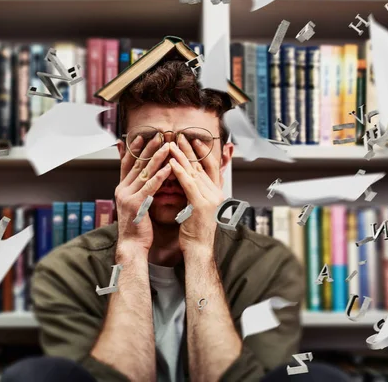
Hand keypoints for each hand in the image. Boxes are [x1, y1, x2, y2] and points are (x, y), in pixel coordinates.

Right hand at [115, 135, 170, 255]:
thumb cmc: (137, 227)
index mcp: (121, 188)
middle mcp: (122, 189)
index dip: (134, 150)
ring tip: (166, 146)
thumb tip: (146, 180)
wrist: (132, 245)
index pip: (127, 164)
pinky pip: (151, 186)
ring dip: (157, 158)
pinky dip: (160, 176)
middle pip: (136, 164)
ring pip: (144, 172)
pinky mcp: (136, 203)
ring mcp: (128, 195)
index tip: (141, 137)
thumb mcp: (135, 205)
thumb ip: (139, 191)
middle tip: (158, 135)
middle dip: (148, 148)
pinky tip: (169, 167)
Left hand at [168, 138, 224, 256]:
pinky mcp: (200, 204)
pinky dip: (179, 171)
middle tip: (180, 136)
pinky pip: (188, 184)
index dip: (202, 153)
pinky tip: (171, 162)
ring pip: (194, 172)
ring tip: (172, 145)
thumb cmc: (197, 233)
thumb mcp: (200, 210)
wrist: (201, 250)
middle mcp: (216, 193)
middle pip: (201, 166)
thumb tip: (190, 184)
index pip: (210, 168)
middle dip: (189, 150)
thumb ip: (197, 195)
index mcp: (216, 194)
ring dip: (182, 157)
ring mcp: (210, 198)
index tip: (194, 141)